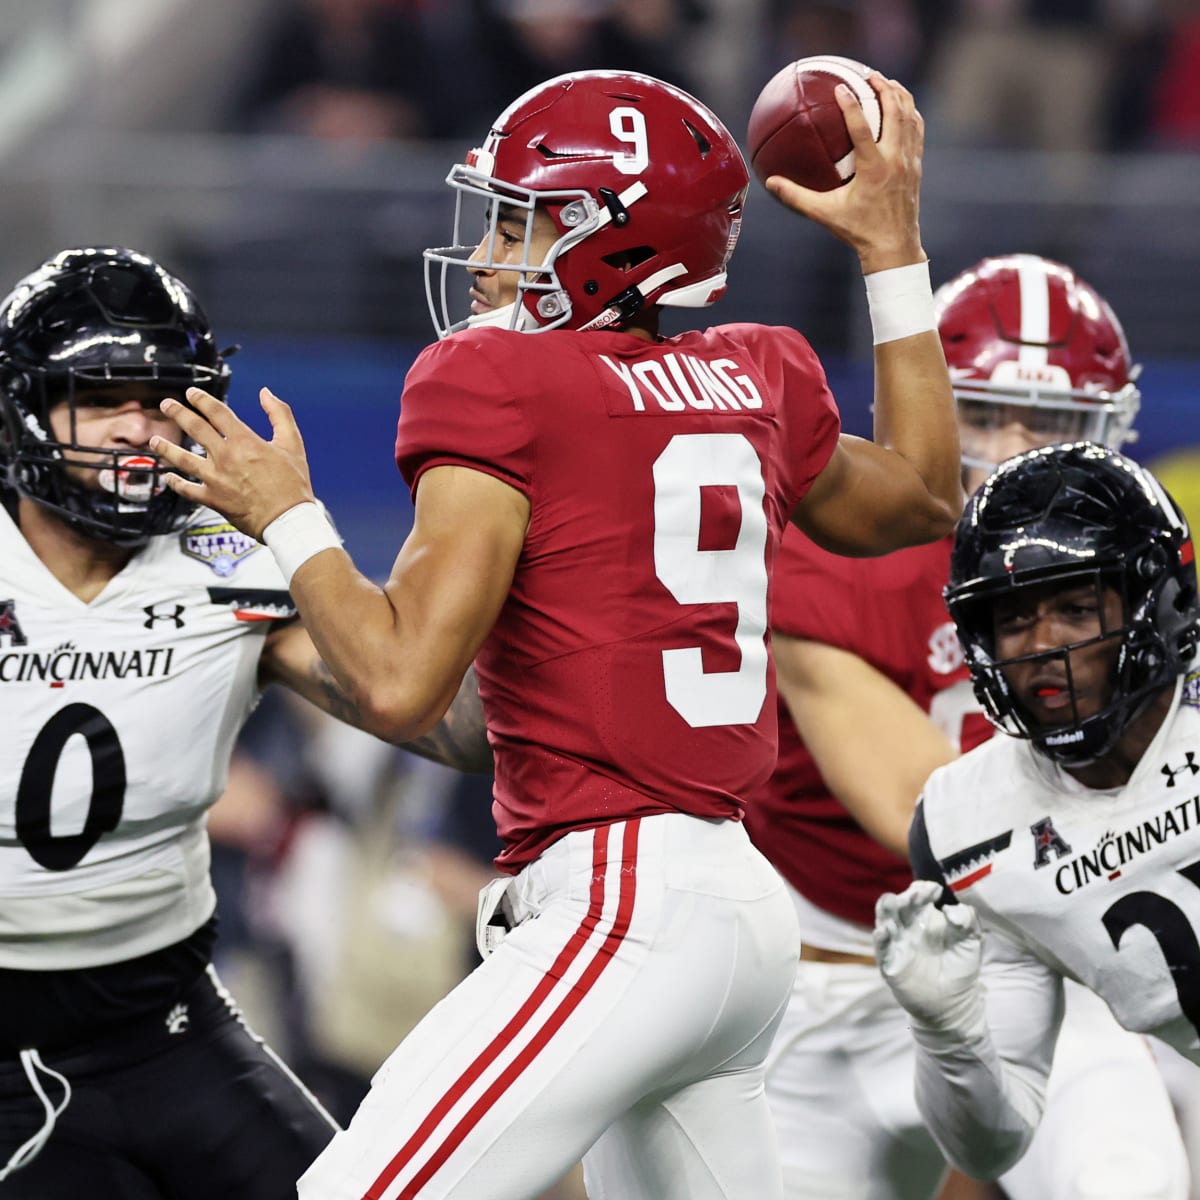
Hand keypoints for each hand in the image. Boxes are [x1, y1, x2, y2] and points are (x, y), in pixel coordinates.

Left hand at [151, 386, 315, 541]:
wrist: (287, 520)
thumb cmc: (292, 485)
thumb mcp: (293, 444)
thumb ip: (279, 414)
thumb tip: (266, 394)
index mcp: (244, 441)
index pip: (216, 412)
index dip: (201, 399)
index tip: (192, 394)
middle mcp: (225, 457)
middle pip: (194, 428)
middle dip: (177, 413)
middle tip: (167, 405)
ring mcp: (215, 478)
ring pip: (182, 458)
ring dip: (166, 447)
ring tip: (155, 440)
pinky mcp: (212, 499)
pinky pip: (186, 489)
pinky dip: (175, 483)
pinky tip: (168, 477)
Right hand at [767, 73, 924, 273]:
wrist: (893, 246)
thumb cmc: (858, 231)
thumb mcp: (824, 214)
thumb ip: (797, 197)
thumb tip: (771, 183)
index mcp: (873, 169)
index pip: (862, 127)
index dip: (851, 104)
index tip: (841, 86)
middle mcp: (894, 159)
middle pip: (894, 111)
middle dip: (883, 87)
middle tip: (868, 74)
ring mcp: (908, 160)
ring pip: (910, 116)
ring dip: (899, 95)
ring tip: (886, 82)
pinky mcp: (916, 165)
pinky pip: (917, 129)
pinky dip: (910, 113)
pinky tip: (902, 106)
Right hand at [874, 880, 983, 1032]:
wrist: (953, 1003)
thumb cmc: (960, 968)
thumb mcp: (971, 942)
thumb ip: (967, 922)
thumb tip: (952, 909)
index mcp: (925, 915)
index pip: (919, 894)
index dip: (924, 889)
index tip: (935, 890)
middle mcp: (907, 924)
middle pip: (900, 904)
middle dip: (906, 897)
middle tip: (916, 895)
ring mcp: (896, 942)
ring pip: (885, 920)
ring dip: (886, 910)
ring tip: (890, 902)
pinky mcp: (889, 962)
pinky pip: (882, 948)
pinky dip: (881, 938)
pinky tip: (883, 931)